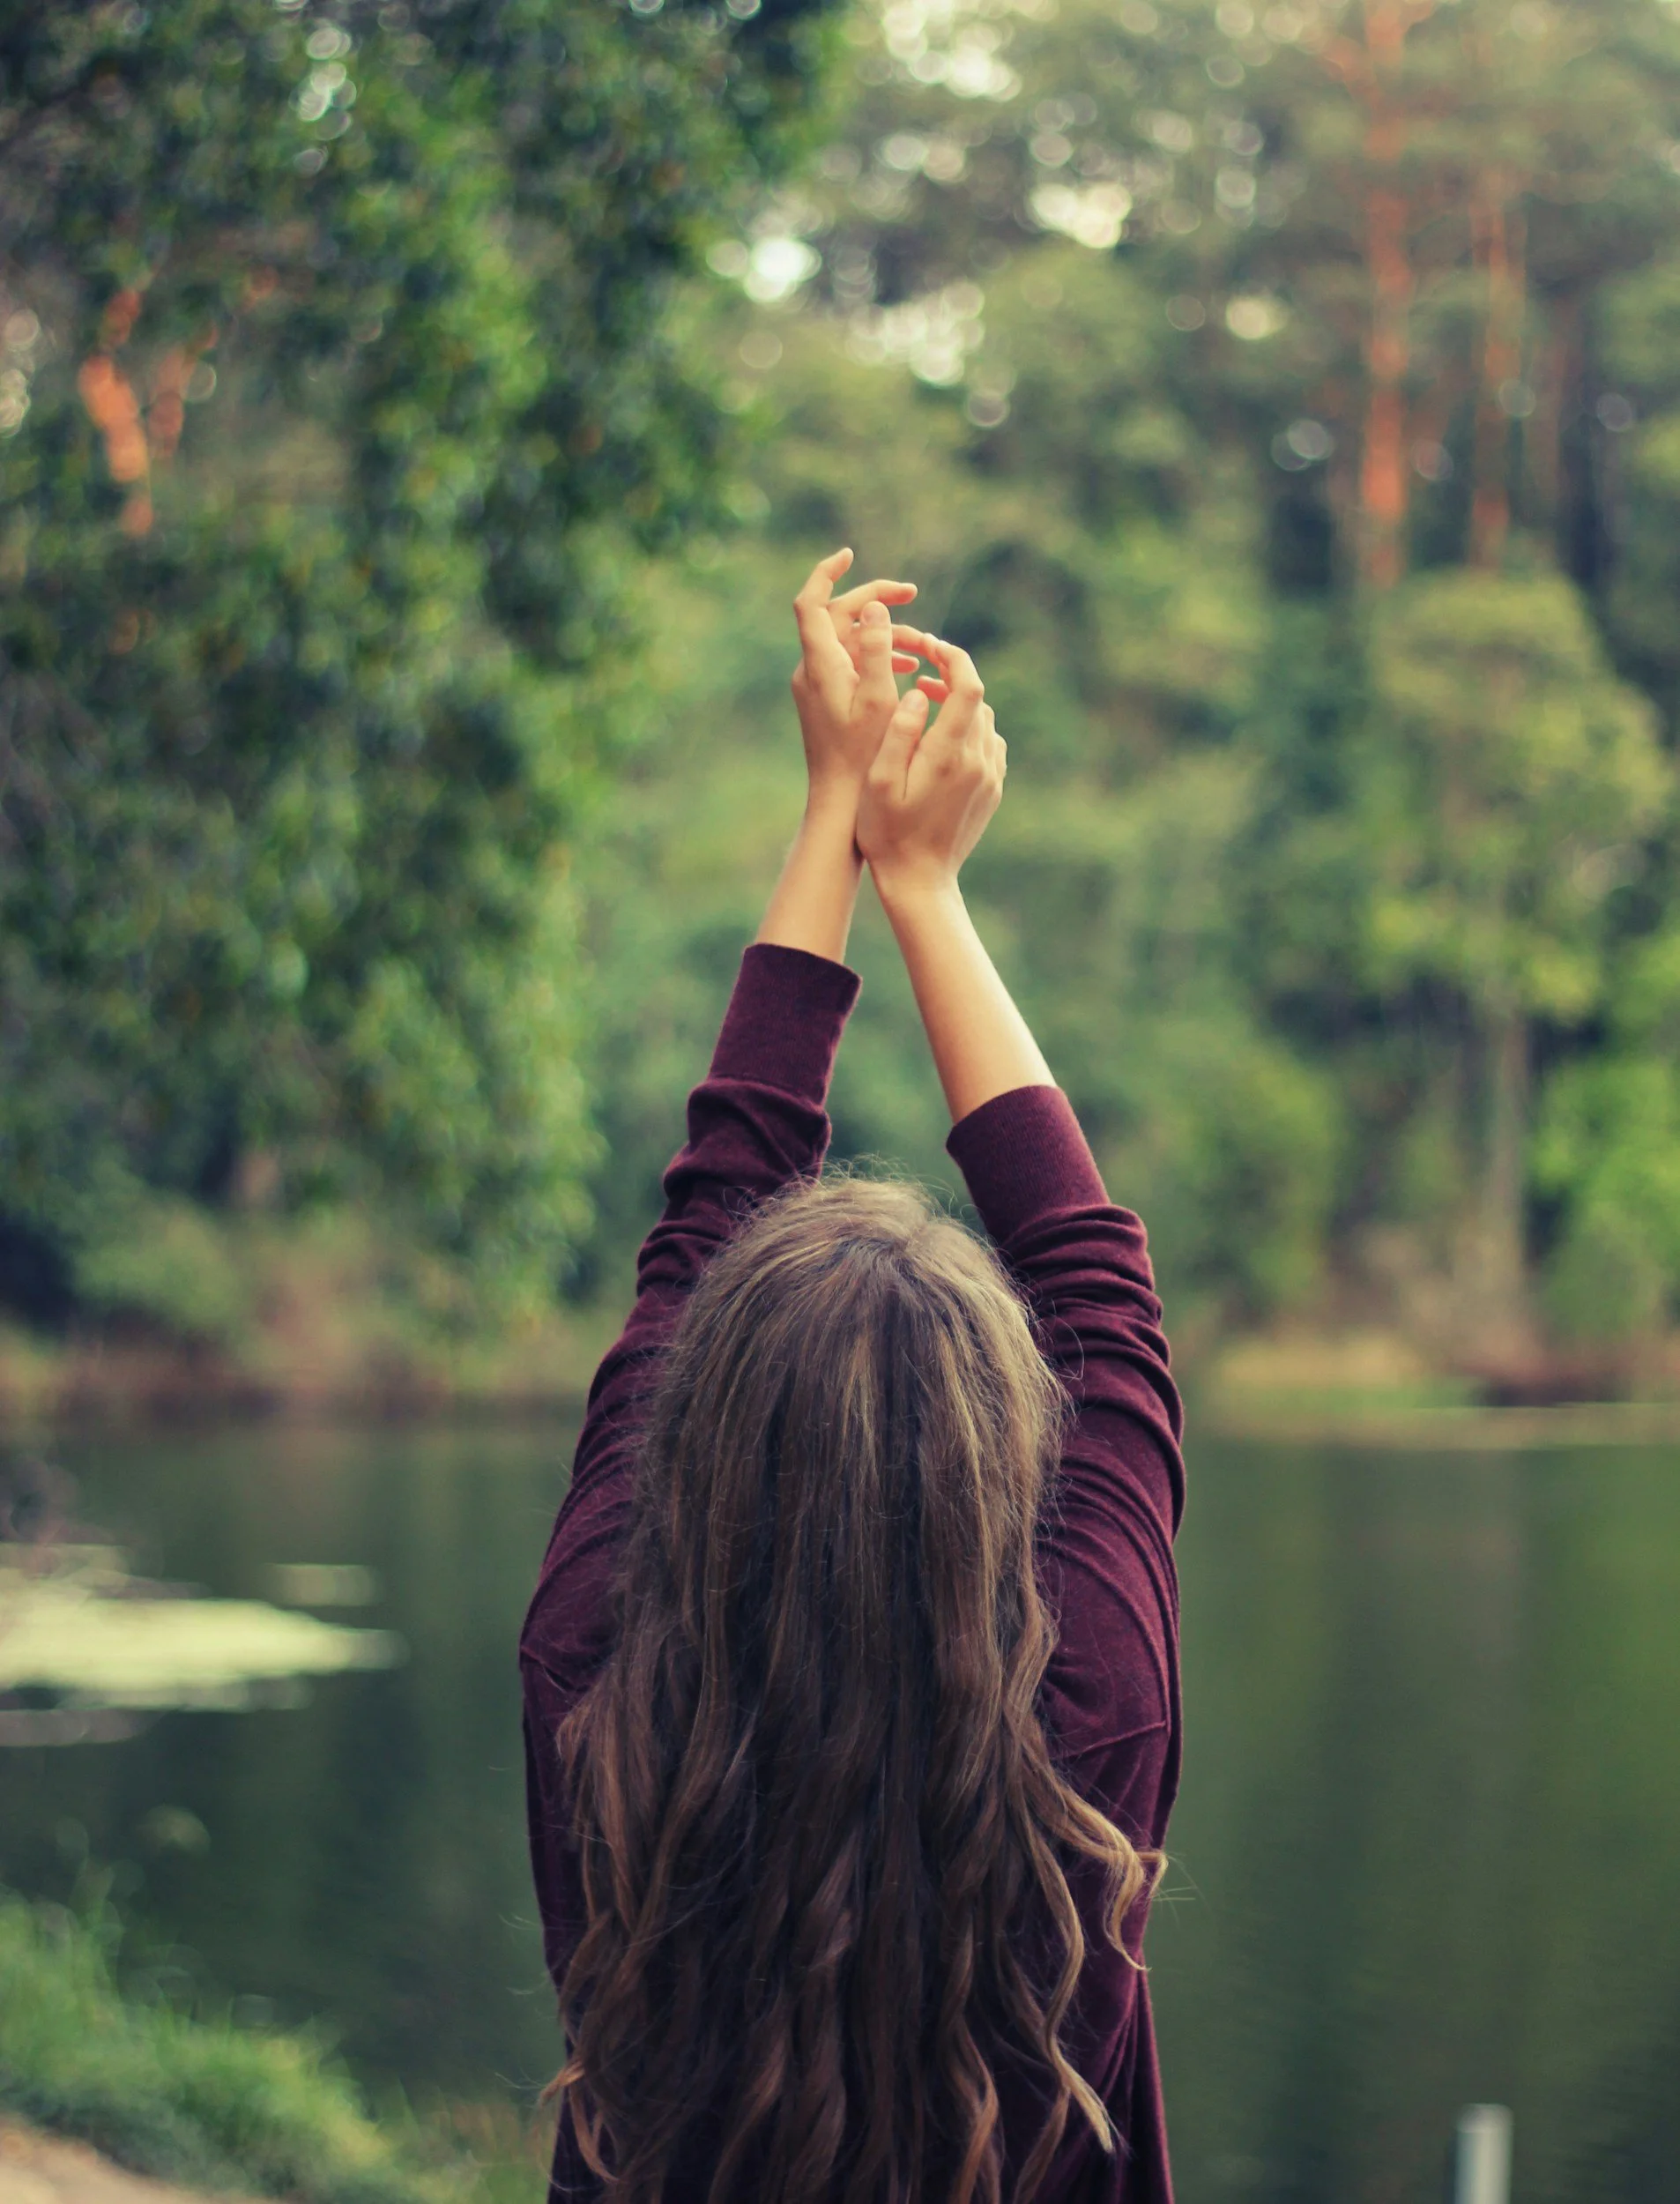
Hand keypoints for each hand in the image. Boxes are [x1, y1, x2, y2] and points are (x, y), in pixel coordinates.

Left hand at [790, 548, 931, 798]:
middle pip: (836, 617)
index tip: (850, 554)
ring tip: (923, 645)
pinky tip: (909, 670)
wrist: (840, 806)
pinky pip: (851, 666)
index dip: (827, 573)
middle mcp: (811, 672)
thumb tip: (877, 607)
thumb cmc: (864, 758)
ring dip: (884, 635)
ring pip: (849, 642)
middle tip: (913, 596)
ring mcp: (816, 687)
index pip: (810, 603)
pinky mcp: (826, 703)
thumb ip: (878, 651)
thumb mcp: (878, 701)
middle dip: (875, 603)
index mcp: (820, 665)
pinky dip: (878, 658)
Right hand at [856, 637, 1004, 900]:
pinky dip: (968, 727)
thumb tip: (920, 695)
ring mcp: (990, 777)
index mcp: (948, 755)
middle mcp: (978, 762)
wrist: (920, 882)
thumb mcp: (879, 782)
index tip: (929, 646)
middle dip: (950, 676)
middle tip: (918, 673)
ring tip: (924, 701)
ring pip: (983, 719)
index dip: (951, 657)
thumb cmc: (887, 833)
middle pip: (977, 698)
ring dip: (958, 702)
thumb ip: (898, 733)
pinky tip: (941, 736)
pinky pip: (988, 743)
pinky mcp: (992, 790)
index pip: (967, 686)